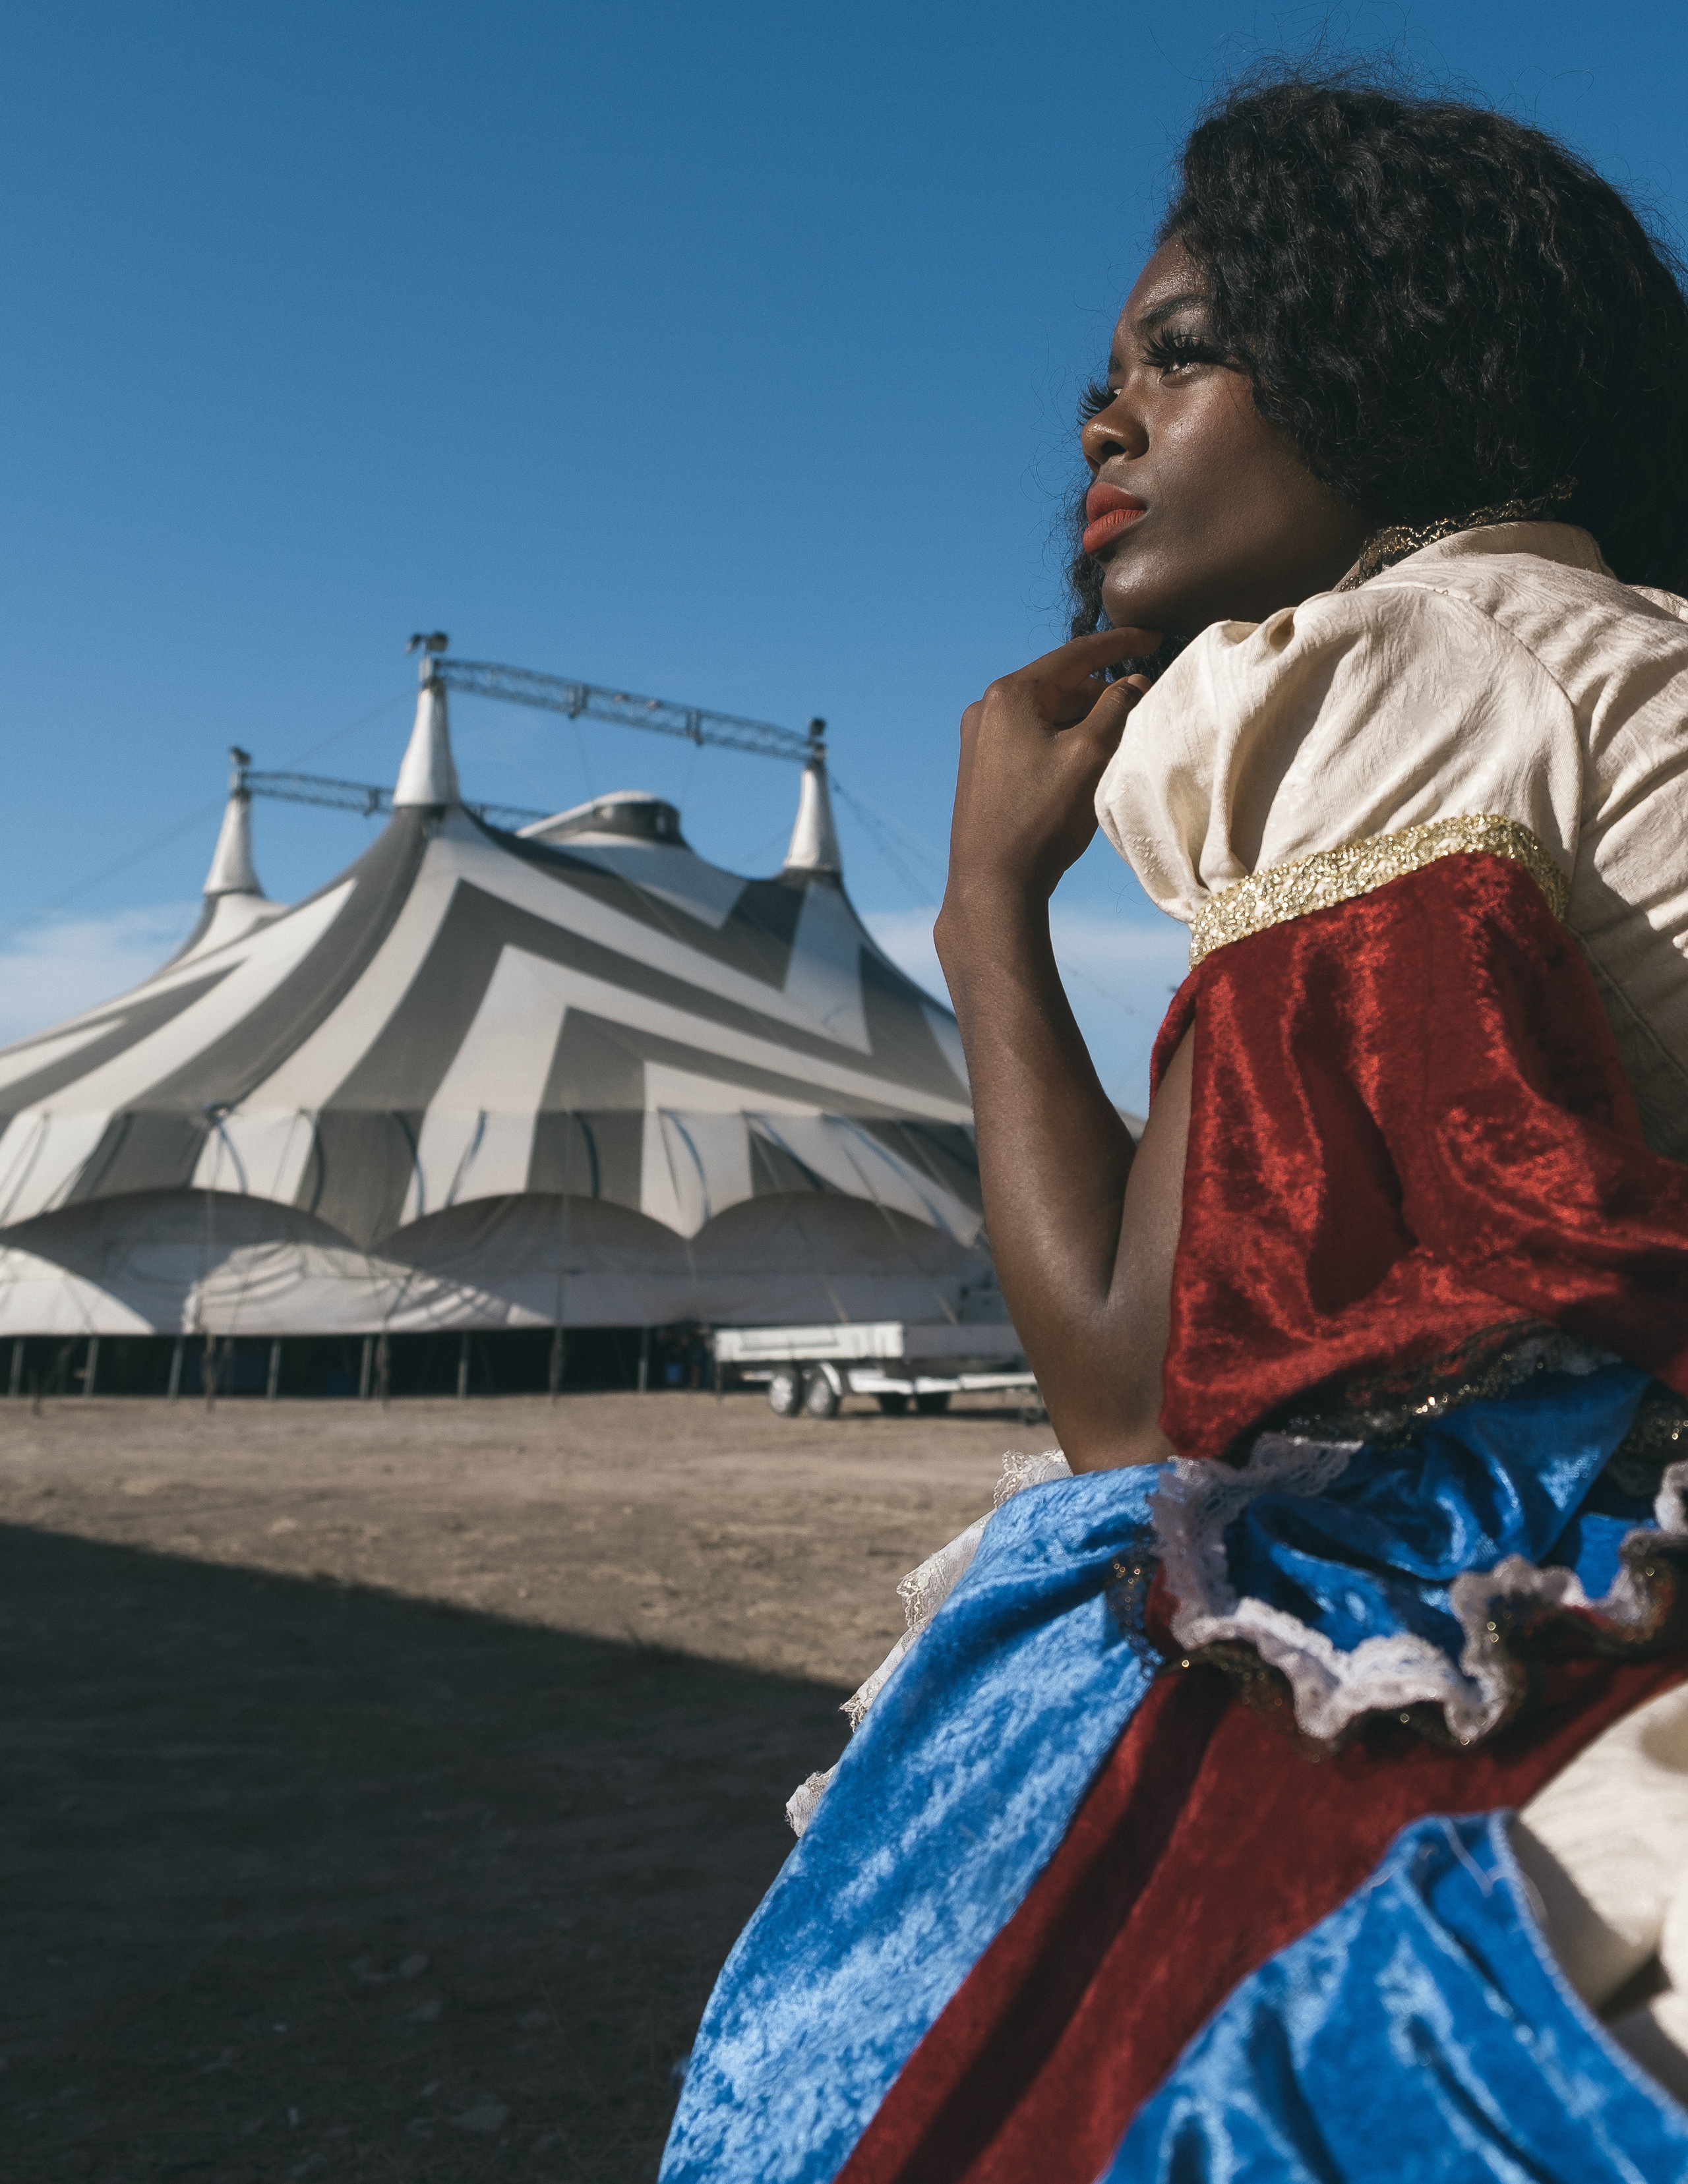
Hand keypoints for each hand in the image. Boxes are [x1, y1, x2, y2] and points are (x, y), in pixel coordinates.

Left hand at [941, 628, 1155, 911]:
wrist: (993, 883)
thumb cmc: (1042, 819)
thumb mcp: (1091, 755)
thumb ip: (1118, 708)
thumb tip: (1134, 680)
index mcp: (1010, 694)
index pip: (1076, 655)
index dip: (1120, 643)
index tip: (1153, 636)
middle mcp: (987, 708)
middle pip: (1061, 686)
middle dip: (1104, 694)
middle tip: (1144, 708)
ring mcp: (980, 739)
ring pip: (1048, 714)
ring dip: (1085, 722)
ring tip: (1120, 743)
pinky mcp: (981, 767)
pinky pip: (1032, 738)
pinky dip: (1063, 741)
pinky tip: (1087, 765)